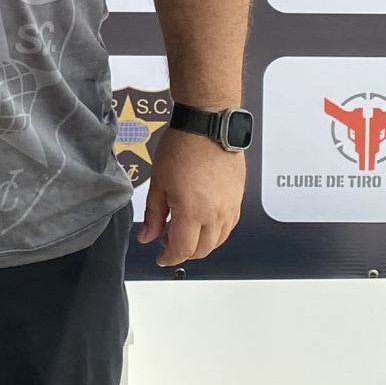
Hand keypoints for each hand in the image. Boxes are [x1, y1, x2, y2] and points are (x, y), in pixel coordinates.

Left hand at [140, 130, 244, 267]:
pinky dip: (216, 231)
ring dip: (201, 243)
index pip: (183, 250)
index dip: (169, 258)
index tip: (161, 258)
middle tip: (167, 241)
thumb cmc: (182, 148)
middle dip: (184, 252)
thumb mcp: (159, 182)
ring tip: (184, 230)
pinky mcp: (238, 198)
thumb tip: (147, 237)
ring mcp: (230, 207)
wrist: (207, 126)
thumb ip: (154, 215)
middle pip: (203, 249)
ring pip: (218, 240)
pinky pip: (229, 226)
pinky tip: (203, 221)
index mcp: (192, 212)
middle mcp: (215, 214)